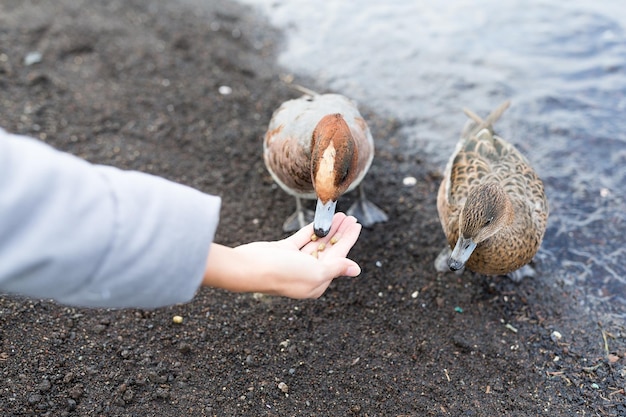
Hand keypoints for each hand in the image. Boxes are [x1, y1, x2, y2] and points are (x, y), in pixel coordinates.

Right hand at [203, 213, 361, 297]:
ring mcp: (295, 261)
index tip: (357, 225)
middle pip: (329, 250)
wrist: (250, 268)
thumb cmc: (283, 273)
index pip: (339, 259)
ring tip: (340, 214)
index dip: (348, 240)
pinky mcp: (284, 250)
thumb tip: (356, 269)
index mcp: (317, 283)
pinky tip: (323, 219)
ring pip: (317, 242)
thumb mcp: (316, 272)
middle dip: (340, 233)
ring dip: (329, 229)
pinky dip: (313, 229)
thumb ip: (336, 268)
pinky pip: (303, 238)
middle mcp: (308, 273)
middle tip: (351, 217)